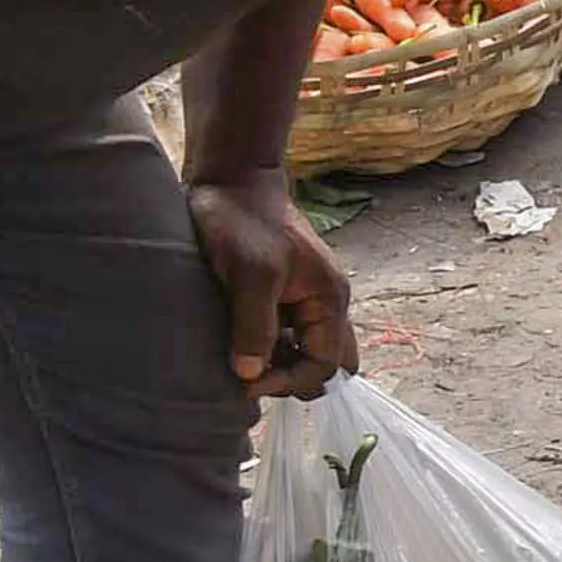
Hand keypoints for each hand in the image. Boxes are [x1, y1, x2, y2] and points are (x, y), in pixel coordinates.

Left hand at [185, 176, 355, 399]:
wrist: (231, 180)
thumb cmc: (244, 221)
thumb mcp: (251, 275)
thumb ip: (256, 326)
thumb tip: (251, 374)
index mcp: (330, 299)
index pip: (326, 365)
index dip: (289, 381)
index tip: (246, 381)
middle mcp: (326, 302)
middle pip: (327, 361)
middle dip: (293, 377)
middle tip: (253, 375)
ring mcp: (306, 298)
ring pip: (307, 349)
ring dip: (280, 363)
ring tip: (242, 362)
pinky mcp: (283, 293)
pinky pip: (288, 334)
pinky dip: (269, 347)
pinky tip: (240, 345)